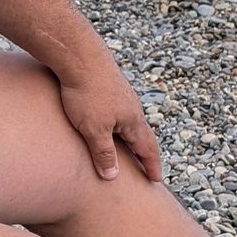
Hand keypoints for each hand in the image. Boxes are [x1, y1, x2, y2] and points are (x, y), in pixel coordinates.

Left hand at [55, 50, 163, 184]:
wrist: (79, 56)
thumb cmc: (87, 93)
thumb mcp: (94, 130)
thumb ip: (103, 153)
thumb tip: (112, 176)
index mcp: (133, 121)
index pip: (147, 149)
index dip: (151, 166)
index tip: (156, 179)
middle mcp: (132, 108)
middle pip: (142, 135)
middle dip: (144, 152)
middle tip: (146, 166)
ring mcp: (122, 95)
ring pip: (130, 122)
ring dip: (131, 137)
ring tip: (128, 148)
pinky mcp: (109, 85)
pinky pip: (119, 111)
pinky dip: (119, 123)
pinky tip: (110, 122)